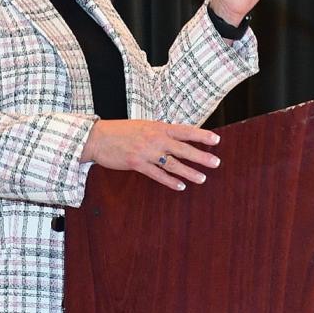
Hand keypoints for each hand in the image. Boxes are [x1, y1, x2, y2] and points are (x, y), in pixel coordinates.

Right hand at [81, 119, 220, 191]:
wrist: (97, 138)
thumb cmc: (120, 131)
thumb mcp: (143, 126)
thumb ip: (160, 132)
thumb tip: (176, 138)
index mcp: (157, 127)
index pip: (185, 131)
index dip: (201, 135)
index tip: (216, 140)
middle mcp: (154, 139)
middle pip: (183, 149)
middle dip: (201, 156)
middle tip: (216, 163)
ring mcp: (146, 152)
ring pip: (172, 164)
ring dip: (189, 172)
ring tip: (202, 178)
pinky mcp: (137, 164)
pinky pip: (157, 174)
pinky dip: (170, 181)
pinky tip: (180, 186)